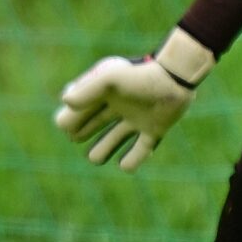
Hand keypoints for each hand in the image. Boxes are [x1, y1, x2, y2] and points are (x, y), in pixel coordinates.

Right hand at [53, 27, 215, 171]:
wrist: (176, 78)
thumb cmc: (140, 75)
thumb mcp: (110, 78)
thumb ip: (87, 89)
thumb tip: (66, 102)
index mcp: (103, 93)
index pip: (77, 109)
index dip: (68, 119)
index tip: (69, 124)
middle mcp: (117, 106)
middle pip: (91, 124)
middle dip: (79, 132)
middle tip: (75, 137)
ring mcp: (135, 119)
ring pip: (113, 138)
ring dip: (102, 150)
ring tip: (95, 158)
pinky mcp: (153, 130)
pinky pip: (140, 150)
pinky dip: (132, 160)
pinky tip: (124, 165)